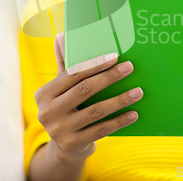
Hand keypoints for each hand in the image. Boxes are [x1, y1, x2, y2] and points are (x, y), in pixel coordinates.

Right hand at [34, 33, 142, 162]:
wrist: (64, 147)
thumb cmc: (66, 109)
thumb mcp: (61, 90)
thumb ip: (63, 65)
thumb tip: (61, 36)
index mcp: (44, 94)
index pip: (72, 74)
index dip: (94, 65)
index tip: (115, 56)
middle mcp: (48, 112)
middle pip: (84, 90)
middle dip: (109, 77)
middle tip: (129, 68)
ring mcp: (60, 130)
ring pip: (96, 110)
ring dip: (120, 99)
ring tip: (138, 91)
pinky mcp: (74, 144)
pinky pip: (102, 130)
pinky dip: (119, 120)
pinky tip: (134, 113)